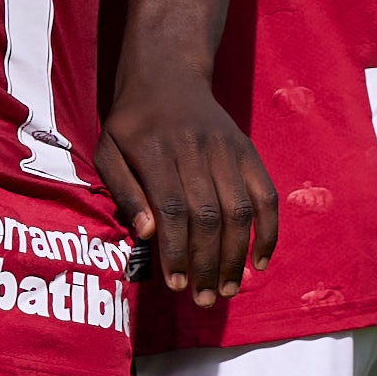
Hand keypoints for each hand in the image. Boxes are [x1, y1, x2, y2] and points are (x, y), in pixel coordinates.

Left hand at [98, 78, 279, 301]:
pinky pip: (265, 195)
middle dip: (206, 263)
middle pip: (208, 215)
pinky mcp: (248, 152)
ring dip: (235, 256)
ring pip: (239, 210)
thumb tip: (146, 234)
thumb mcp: (108, 150)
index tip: (176, 284)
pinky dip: (268, 231)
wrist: (168, 75)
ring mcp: (227, 150)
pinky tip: (259, 262)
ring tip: (226, 290)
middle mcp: (196, 149)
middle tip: (202, 299)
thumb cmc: (131, 124)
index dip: (177, 250)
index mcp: (156, 150)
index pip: (172, 209)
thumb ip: (123, 191)